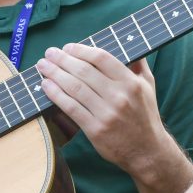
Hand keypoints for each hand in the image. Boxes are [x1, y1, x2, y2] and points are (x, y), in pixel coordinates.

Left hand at [35, 44, 177, 173]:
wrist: (147, 151)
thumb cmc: (145, 115)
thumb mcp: (148, 86)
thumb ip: (138, 64)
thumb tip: (130, 41)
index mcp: (131, 83)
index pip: (102, 58)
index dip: (82, 50)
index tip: (68, 47)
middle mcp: (119, 96)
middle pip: (84, 71)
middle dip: (62, 59)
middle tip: (49, 53)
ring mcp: (106, 114)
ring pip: (75, 88)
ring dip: (55, 74)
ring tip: (43, 66)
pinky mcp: (95, 129)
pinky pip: (71, 108)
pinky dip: (56, 95)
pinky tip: (46, 86)